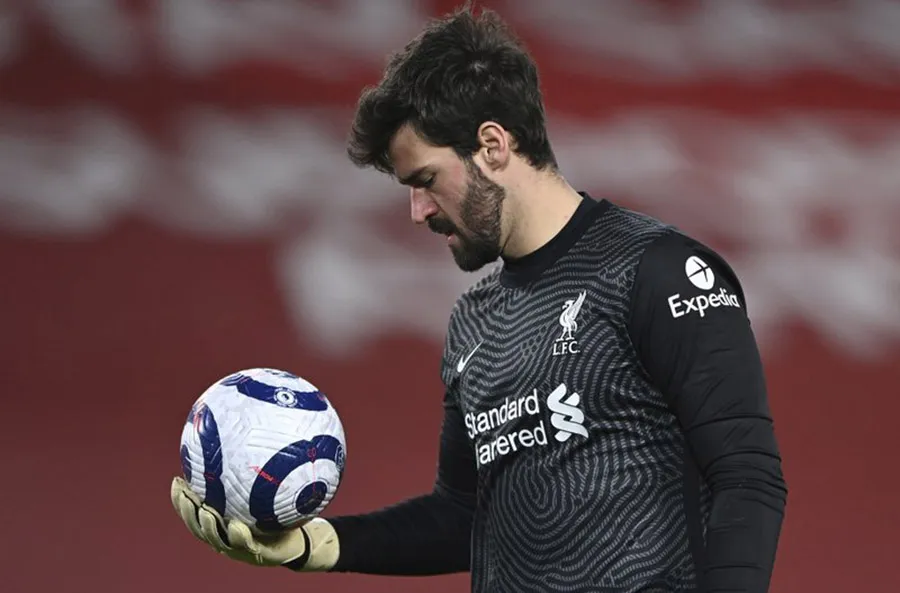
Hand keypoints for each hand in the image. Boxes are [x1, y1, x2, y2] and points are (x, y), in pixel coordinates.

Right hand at [170, 476, 338, 569]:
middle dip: (188, 512)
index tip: (177, 480)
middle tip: (185, 495)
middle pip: (199, 526)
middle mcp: (226, 534)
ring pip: (218, 540)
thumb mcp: (267, 484)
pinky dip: (239, 538)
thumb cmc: (280, 507)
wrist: (300, 534)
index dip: (181, 498)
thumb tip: (252, 425)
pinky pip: (247, 546)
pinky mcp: (258, 555)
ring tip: (206, 511)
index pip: (195, 509)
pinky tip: (237, 526)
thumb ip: (256, 463)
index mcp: (222, 518)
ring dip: (209, 527)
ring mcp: (240, 547)